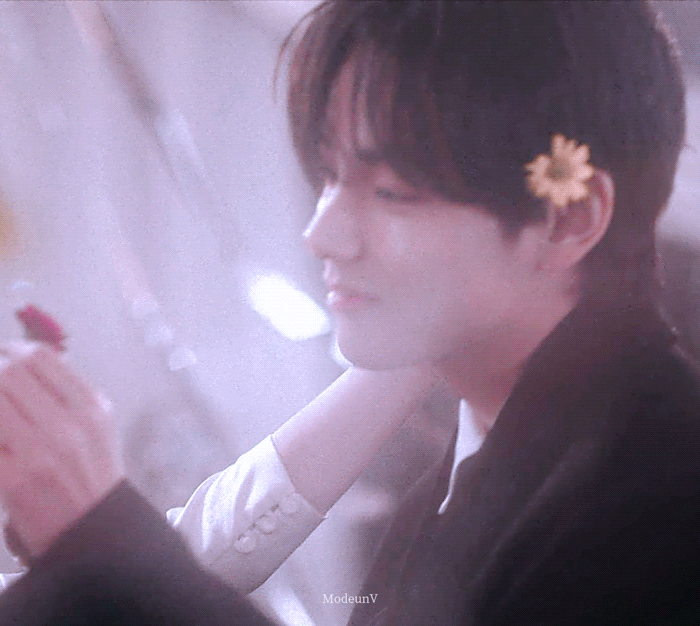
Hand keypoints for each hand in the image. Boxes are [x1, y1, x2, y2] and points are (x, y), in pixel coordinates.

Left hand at [0, 343, 124, 559]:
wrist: (93, 530)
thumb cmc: (92, 473)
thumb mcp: (97, 424)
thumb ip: (68, 391)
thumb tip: (22, 360)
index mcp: (91, 407)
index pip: (40, 359)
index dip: (13, 350)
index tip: (4, 354)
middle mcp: (67, 424)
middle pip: (10, 374)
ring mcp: (37, 452)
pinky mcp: (10, 478)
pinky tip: (0, 434)